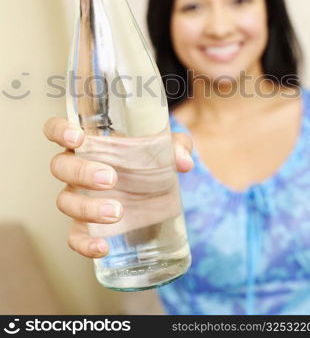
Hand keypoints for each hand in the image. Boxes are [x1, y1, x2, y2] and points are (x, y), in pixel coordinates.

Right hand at [43, 117, 193, 258]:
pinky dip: (84, 243)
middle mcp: (78, 168)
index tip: (77, 138)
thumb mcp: (166, 146)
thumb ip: (176, 146)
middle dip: (82, 172)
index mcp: (90, 142)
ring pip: (65, 201)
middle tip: (110, 178)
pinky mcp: (87, 225)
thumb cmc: (151, 158)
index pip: (57, 130)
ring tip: (117, 211)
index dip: (59, 131)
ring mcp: (79, 197)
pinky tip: (103, 247)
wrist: (156, 190)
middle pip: (61, 166)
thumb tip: (183, 162)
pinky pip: (75, 235)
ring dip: (87, 207)